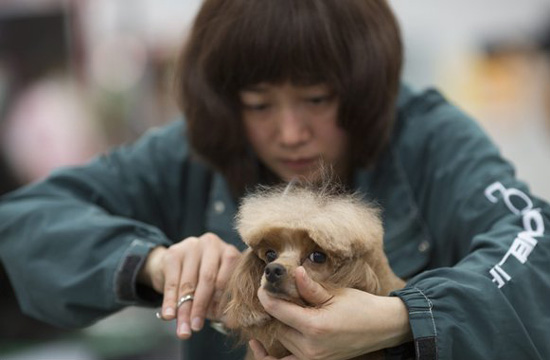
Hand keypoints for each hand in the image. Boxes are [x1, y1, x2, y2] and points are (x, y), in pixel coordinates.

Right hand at [138, 233, 240, 338]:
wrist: (174, 264)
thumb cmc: (202, 279)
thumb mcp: (215, 286)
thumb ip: (221, 299)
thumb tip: (226, 321)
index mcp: (229, 252)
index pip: (227, 278)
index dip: (222, 301)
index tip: (217, 321)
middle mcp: (212, 244)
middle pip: (207, 280)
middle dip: (201, 308)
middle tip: (196, 329)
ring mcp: (192, 245)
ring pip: (188, 283)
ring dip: (184, 310)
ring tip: (183, 330)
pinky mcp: (173, 252)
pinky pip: (172, 282)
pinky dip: (170, 301)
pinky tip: (168, 316)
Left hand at [253, 266, 411, 359]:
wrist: (382, 327)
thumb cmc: (361, 307)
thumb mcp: (335, 294)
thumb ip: (310, 287)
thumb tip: (294, 272)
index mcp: (314, 327)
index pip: (277, 310)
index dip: (266, 295)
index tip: (263, 284)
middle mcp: (310, 348)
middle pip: (277, 326)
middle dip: (274, 308)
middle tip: (274, 292)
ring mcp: (312, 359)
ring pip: (281, 340)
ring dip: (277, 325)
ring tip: (278, 308)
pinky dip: (268, 357)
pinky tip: (257, 345)